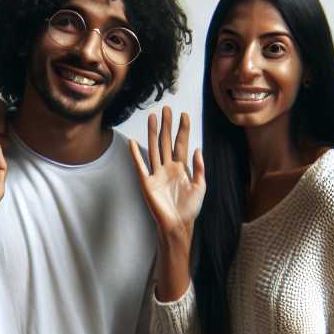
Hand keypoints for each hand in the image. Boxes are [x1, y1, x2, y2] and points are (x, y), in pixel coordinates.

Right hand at [129, 106, 205, 238]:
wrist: (179, 224)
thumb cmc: (190, 208)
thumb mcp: (200, 186)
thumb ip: (199, 168)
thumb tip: (198, 149)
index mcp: (181, 168)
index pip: (181, 144)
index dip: (183, 129)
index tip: (184, 115)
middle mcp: (168, 167)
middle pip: (166, 141)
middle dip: (167, 125)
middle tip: (167, 108)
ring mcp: (157, 174)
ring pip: (154, 149)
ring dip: (152, 133)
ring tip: (152, 117)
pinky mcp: (147, 183)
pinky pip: (140, 166)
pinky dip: (136, 155)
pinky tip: (133, 143)